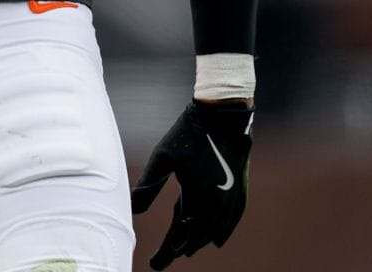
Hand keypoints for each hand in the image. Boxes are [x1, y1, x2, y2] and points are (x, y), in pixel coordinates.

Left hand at [131, 101, 251, 267]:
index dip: (167, 252)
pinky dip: (223, 232)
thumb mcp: (162, 158)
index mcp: (198, 198)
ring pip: (215, 231)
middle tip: (166, 257)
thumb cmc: (189, 133)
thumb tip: (131, 210)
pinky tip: (218, 240)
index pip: (180, 236)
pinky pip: (232, 220)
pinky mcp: (240, 189)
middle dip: (181, 248)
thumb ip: (147, 186)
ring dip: (200, 242)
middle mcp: (218, 204)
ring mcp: (232, 198)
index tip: (154, 264)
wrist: (224, 114)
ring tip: (185, 249)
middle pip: (198, 237)